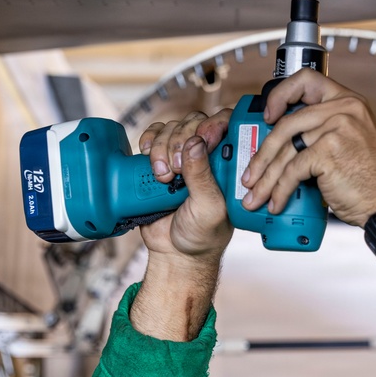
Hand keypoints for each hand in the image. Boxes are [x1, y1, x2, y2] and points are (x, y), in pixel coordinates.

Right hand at [136, 110, 233, 266]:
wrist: (175, 253)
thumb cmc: (203, 233)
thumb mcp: (209, 208)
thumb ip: (202, 177)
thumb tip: (196, 143)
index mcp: (228, 163)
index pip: (226, 125)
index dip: (214, 124)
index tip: (203, 139)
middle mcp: (207, 155)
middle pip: (194, 123)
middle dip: (181, 141)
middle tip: (176, 170)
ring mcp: (182, 156)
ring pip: (171, 128)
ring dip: (162, 147)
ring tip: (163, 177)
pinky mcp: (160, 160)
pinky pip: (153, 136)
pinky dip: (148, 141)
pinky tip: (147, 154)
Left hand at [242, 69, 375, 227]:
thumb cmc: (369, 179)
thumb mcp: (350, 141)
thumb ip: (322, 131)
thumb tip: (280, 144)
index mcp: (348, 101)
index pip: (306, 80)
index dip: (280, 95)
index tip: (267, 117)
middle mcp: (343, 109)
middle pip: (286, 124)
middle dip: (262, 155)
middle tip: (250, 176)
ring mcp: (336, 127)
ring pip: (286, 150)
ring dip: (267, 178)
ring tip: (256, 196)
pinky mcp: (328, 151)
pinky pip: (293, 170)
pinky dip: (281, 190)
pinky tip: (277, 203)